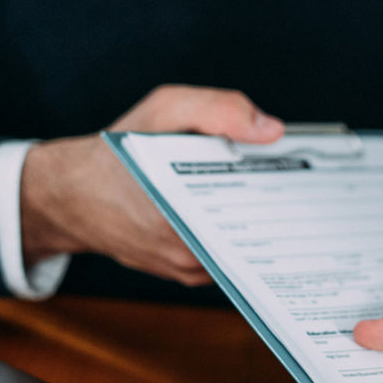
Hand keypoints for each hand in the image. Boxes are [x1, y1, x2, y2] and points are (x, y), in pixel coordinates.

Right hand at [19, 85, 285, 284]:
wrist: (69, 197)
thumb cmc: (116, 152)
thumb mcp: (163, 108)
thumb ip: (218, 110)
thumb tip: (271, 131)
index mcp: (183, 214)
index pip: (258, 216)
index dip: (289, 197)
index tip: (312, 182)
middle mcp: (188, 253)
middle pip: (258, 237)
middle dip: (282, 211)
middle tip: (310, 188)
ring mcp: (189, 269)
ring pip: (247, 249)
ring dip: (265, 223)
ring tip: (287, 195)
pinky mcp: (188, 274)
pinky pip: (230, 256)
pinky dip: (244, 232)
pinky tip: (256, 209)